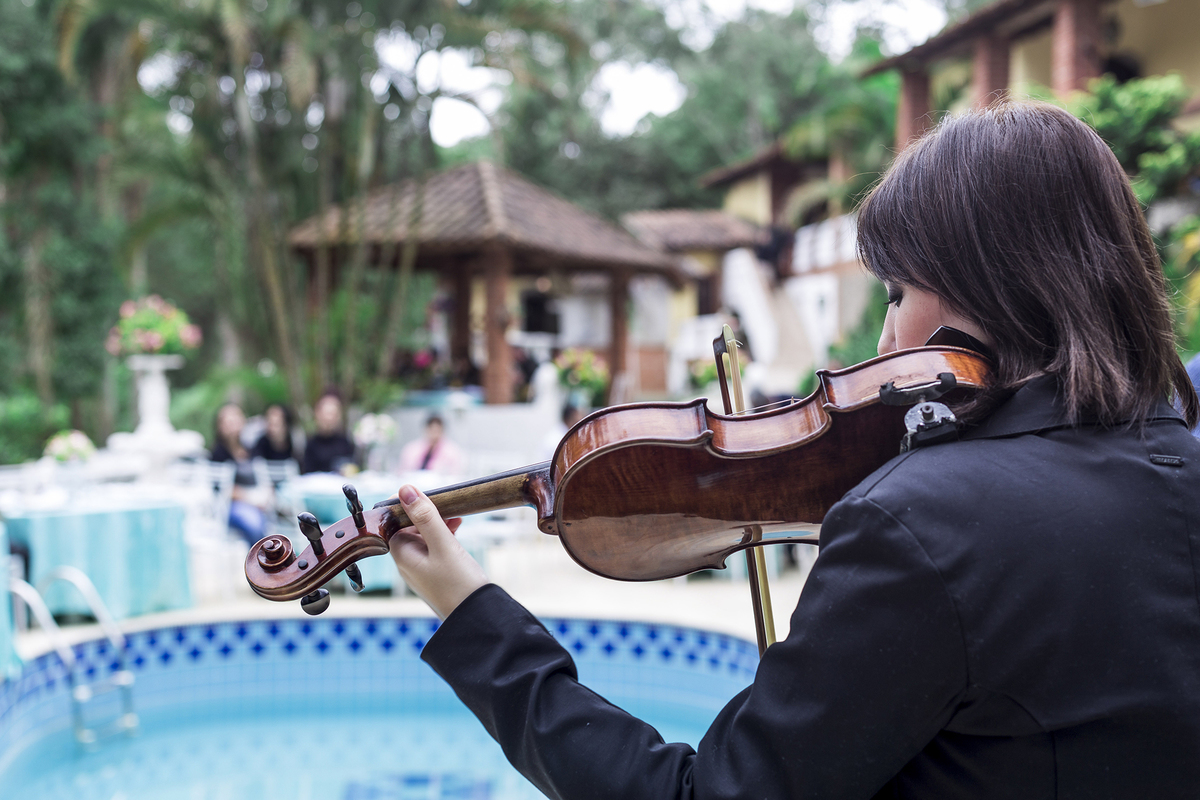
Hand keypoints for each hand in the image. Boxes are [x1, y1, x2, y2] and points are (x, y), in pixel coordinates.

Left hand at [388, 484, 488, 619]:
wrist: (477, 618)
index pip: (394, 522)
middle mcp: (408, 563)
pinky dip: (443, 536)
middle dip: (426, 513)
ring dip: (437, 524)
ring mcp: (422, 570)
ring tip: (456, 517)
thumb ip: (425, 516)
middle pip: (409, 528)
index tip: (422, 493)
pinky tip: (457, 531)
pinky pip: (434, 548)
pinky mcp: (436, 574)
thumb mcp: (443, 544)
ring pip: (423, 537)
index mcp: (402, 555)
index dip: (406, 506)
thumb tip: (405, 489)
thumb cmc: (459, 583)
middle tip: (446, 504)